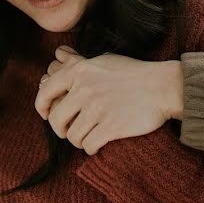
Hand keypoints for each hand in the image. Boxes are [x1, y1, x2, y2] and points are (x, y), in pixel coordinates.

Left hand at [35, 46, 184, 154]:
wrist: (162, 87)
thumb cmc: (132, 73)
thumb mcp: (102, 61)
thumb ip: (77, 61)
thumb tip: (58, 54)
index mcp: (79, 72)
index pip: (45, 93)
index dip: (42, 108)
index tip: (47, 114)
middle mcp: (85, 89)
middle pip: (56, 119)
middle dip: (61, 129)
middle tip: (69, 130)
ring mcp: (97, 109)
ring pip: (72, 136)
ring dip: (79, 139)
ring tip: (89, 135)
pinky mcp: (110, 127)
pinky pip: (88, 146)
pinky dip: (91, 148)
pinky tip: (98, 143)